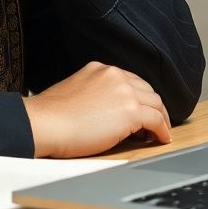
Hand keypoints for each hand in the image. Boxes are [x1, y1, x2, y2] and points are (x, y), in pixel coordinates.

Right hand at [23, 61, 172, 157]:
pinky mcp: (130, 111)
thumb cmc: (52, 115)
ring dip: (160, 118)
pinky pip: (156, 120)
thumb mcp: (75, 91)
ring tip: (159, 132)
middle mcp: (115, 75)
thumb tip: (105, 110)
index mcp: (100, 69)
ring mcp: (124, 92)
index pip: (130, 80)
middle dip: (152, 106)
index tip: (141, 109)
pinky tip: (162, 139)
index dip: (139, 97)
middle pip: (146, 90)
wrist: (45, 124)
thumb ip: (95, 93)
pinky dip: (162, 130)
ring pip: (155, 103)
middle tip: (154, 122)